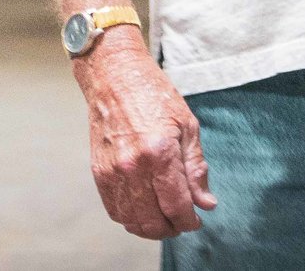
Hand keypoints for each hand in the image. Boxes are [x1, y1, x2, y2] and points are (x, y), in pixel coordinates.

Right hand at [75, 29, 215, 239]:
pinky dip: (130, 219)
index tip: (196, 220)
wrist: (114, 76)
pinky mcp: (99, 172)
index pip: (177, 206)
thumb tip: (206, 204)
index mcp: (159, 153)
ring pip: (132, 221)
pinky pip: (114, 210)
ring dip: (151, 228)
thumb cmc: (153, 94)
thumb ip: (196, 168)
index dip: (190, 220)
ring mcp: (112, 171)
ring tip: (164, 220)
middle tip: (182, 222)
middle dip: (173, 229)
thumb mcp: (187, 125)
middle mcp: (133, 166)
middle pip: (154, 221)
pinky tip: (143, 211)